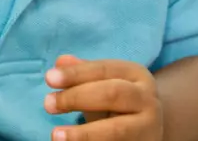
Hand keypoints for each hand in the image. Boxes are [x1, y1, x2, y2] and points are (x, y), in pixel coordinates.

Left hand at [44, 55, 162, 140]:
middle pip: (112, 94)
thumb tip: (60, 63)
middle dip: (77, 97)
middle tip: (47, 104)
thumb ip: (83, 74)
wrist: (149, 131)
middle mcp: (147, 100)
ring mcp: (147, 128)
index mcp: (137, 75)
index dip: (76, 73)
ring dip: (84, 134)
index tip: (49, 78)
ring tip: (56, 135)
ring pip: (116, 131)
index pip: (104, 69)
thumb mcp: (104, 84)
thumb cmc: (119, 103)